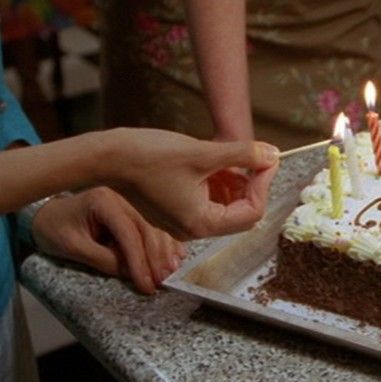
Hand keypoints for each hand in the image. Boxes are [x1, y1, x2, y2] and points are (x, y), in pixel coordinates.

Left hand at [31, 188, 185, 293]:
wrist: (46, 215)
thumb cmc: (54, 229)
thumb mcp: (73, 247)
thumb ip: (103, 259)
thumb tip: (132, 273)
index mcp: (104, 201)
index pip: (128, 233)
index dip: (139, 260)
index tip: (147, 283)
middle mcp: (122, 198)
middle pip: (147, 229)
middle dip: (156, 257)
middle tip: (164, 281)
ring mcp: (131, 203)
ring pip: (155, 228)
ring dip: (166, 251)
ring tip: (172, 272)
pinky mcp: (134, 212)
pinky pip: (155, 227)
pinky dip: (167, 243)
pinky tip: (178, 256)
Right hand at [106, 128, 279, 240]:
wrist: (108, 156)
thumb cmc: (149, 156)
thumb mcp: (202, 152)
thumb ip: (242, 154)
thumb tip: (272, 155)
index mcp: (201, 224)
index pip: (251, 212)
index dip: (263, 184)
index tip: (267, 159)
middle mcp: (192, 229)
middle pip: (241, 212)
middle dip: (251, 183)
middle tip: (253, 156)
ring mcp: (183, 220)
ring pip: (225, 204)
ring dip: (235, 181)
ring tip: (230, 156)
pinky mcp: (176, 207)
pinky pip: (208, 199)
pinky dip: (217, 181)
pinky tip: (214, 161)